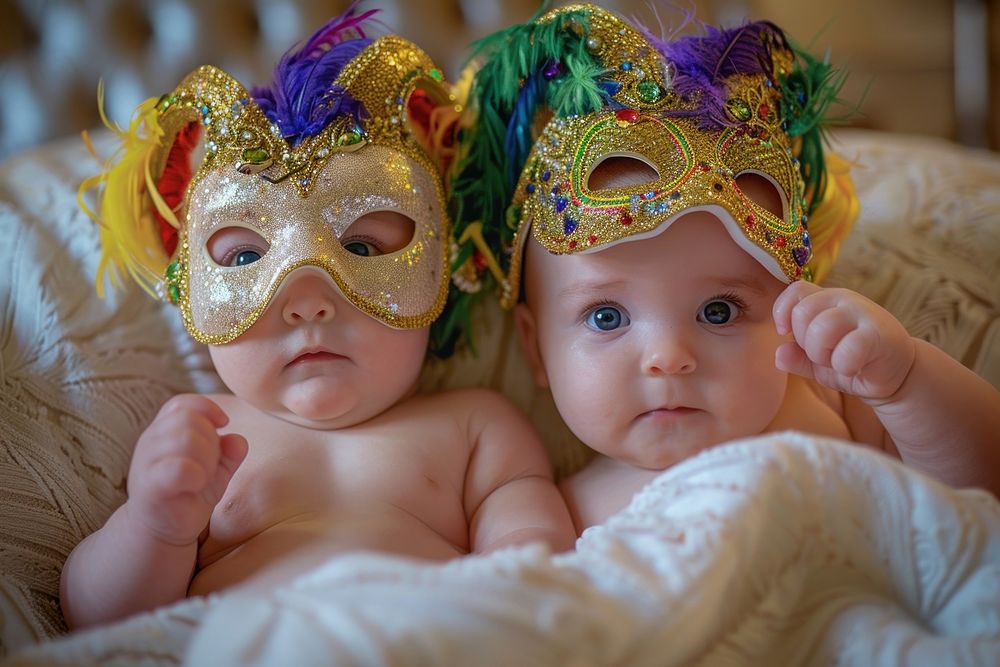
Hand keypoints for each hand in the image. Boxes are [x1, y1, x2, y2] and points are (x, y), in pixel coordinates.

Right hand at [126, 395, 247, 545]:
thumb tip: (238, 439)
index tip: (223, 424)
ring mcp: (146, 462)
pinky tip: (196, 485)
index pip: (182, 403)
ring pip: (186, 438)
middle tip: (211, 466)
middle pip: (189, 419)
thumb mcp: (215, 469)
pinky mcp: (149, 486)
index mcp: (164, 430)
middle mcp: (151, 440)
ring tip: (203, 477)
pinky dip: (196, 474)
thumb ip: (229, 452)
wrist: (163, 529)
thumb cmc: (189, 492)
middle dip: (212, 441)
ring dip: (206, 458)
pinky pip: (178, 467)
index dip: (207, 408)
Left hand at [772, 281, 915, 401]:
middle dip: (803, 342)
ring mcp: (864, 314)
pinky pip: (848, 348)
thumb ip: (796, 357)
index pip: (796, 291)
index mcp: (826, 300)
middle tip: (822, 355)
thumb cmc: (852, 361)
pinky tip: (851, 368)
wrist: (896, 375)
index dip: (782, 312)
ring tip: (836, 362)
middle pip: (802, 312)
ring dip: (821, 354)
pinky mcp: (880, 335)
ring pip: (821, 328)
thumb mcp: (816, 362)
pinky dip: (843, 365)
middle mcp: (844, 300)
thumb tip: (779, 354)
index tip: (784, 332)